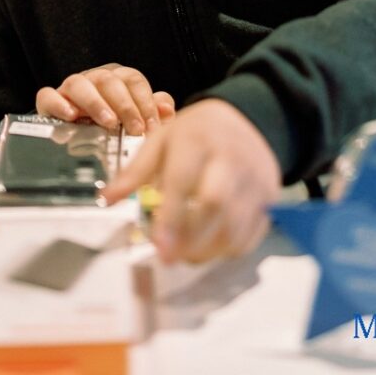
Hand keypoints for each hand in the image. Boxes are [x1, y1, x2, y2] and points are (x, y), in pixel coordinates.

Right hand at [35, 63, 174, 135]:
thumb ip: (153, 112)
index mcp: (117, 79)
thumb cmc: (111, 126)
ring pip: (79, 83)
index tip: (152, 125)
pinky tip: (71, 117)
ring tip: (108, 123)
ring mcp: (70, 88)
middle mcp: (94, 79)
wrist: (76, 139)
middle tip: (135, 128)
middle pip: (109, 80)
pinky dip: (58, 104)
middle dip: (125, 105)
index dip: (145, 102)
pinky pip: (48, 95)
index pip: (133, 80)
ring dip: (95, 102)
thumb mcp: (135, 119)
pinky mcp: (49, 101)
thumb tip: (166, 109)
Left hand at [103, 98, 281, 263]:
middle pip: (215, 202)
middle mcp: (230, 156)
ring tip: (186, 255)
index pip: (183, 179)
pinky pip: (252, 234)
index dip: (171, 215)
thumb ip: (135, 171)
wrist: (247, 118)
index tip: (158, 246)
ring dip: (208, 249)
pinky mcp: (269, 197)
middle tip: (169, 257)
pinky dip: (229, 249)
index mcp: (197, 139)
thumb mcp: (162, 139)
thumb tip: (106, 199)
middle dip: (191, 237)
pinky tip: (210, 247)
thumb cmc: (197, 133)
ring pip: (235, 224)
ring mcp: (254, 177)